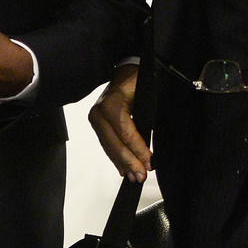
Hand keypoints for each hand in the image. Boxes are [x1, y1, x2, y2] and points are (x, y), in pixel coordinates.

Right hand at [88, 64, 150, 182]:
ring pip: (109, 147)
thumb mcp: (146, 94)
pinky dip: (115, 157)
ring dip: (122, 163)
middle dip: (129, 162)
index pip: (125, 132)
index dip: (137, 150)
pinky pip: (106, 144)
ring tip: (134, 176)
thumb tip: (152, 144)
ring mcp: (95, 119)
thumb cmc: (137, 80)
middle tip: (141, 175)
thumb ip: (147, 119)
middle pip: (115, 144)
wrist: (125, 71)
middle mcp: (99, 112)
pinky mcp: (97, 124)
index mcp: (111, 103)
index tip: (149, 163)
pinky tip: (123, 169)